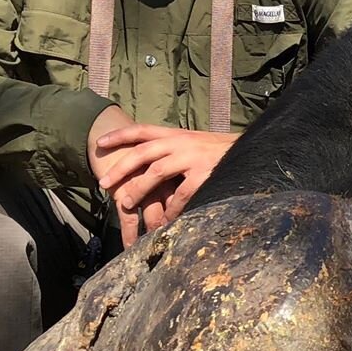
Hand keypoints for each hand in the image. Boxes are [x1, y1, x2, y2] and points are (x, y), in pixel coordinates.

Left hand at [91, 121, 237, 244]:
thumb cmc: (222, 151)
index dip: (119, 135)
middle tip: (104, 184)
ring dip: (138, 189)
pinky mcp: (203, 174)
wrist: (252, 150)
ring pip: (156, 172)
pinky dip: (170, 208)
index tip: (99, 144)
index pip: (142, 130)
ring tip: (125, 204)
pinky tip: (163, 220)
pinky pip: (180, 193)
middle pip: (142, 153)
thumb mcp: (195, 143)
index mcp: (177, 134)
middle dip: (121, 168)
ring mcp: (192, 157)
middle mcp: (181, 142)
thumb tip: (154, 158)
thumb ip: (175, 149)